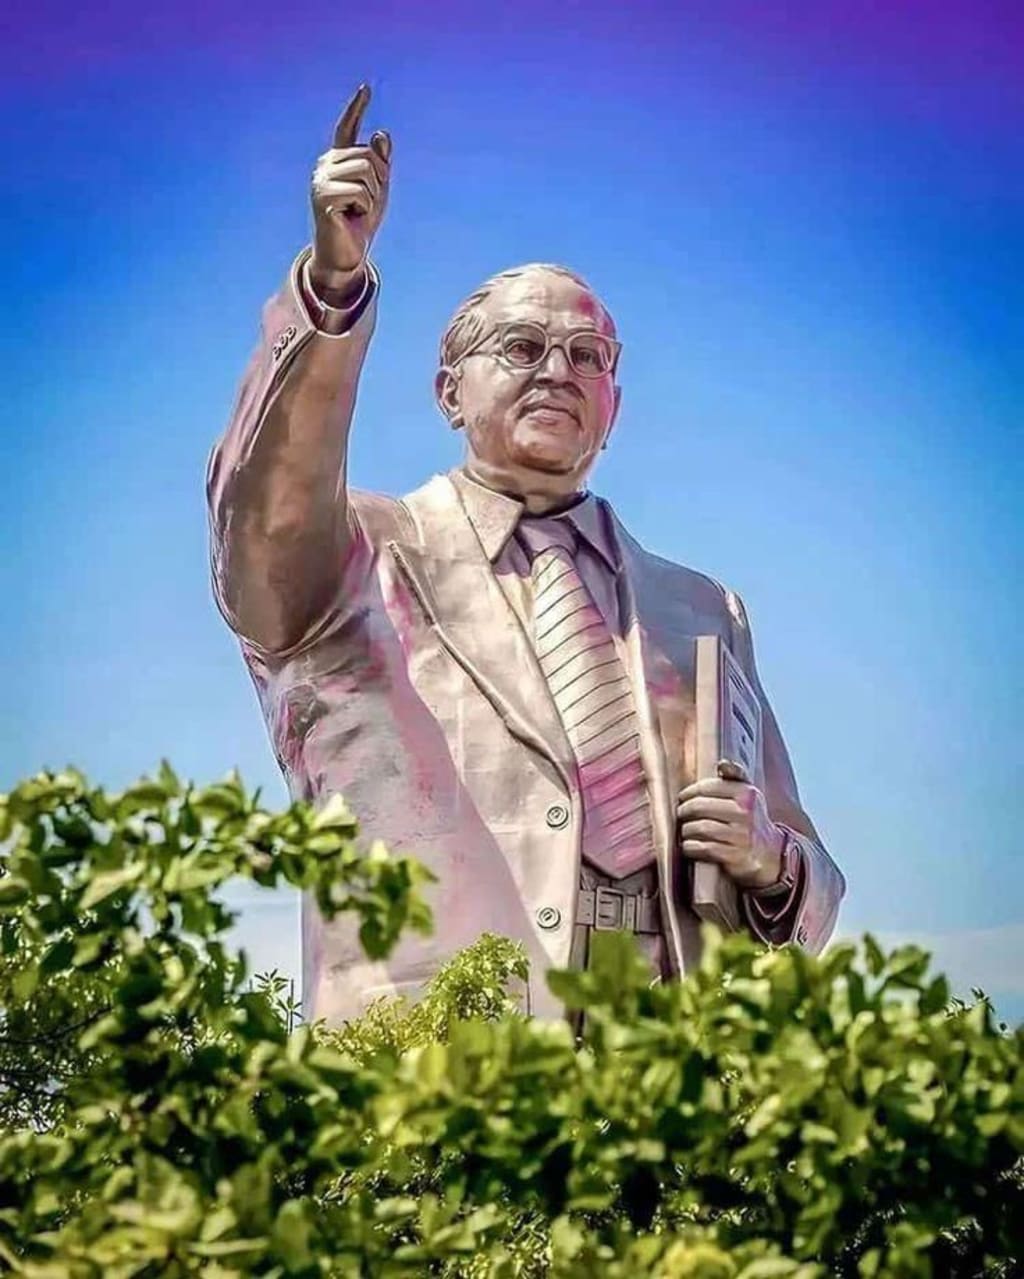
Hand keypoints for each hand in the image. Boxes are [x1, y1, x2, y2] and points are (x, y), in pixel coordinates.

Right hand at [309, 83, 391, 302]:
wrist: (346, 255)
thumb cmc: (361, 223)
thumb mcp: (378, 190)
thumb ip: (381, 164)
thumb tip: (381, 133)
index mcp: (338, 160)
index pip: (347, 128)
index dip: (357, 108)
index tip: (367, 88)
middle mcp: (325, 164)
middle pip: (368, 155)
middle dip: (379, 182)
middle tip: (366, 205)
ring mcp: (320, 179)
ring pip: (366, 171)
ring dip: (373, 196)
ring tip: (358, 211)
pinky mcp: (322, 196)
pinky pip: (360, 192)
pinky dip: (365, 208)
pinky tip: (351, 218)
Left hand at [676, 759, 782, 889]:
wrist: (770, 853)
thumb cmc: (752, 820)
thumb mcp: (749, 795)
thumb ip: (735, 776)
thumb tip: (722, 764)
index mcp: (746, 793)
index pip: (706, 788)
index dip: (688, 793)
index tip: (682, 798)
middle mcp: (745, 813)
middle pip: (698, 807)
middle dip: (683, 811)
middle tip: (680, 814)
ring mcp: (740, 835)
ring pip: (698, 828)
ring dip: (686, 830)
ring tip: (685, 830)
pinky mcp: (734, 856)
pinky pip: (702, 848)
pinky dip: (690, 847)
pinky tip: (690, 845)